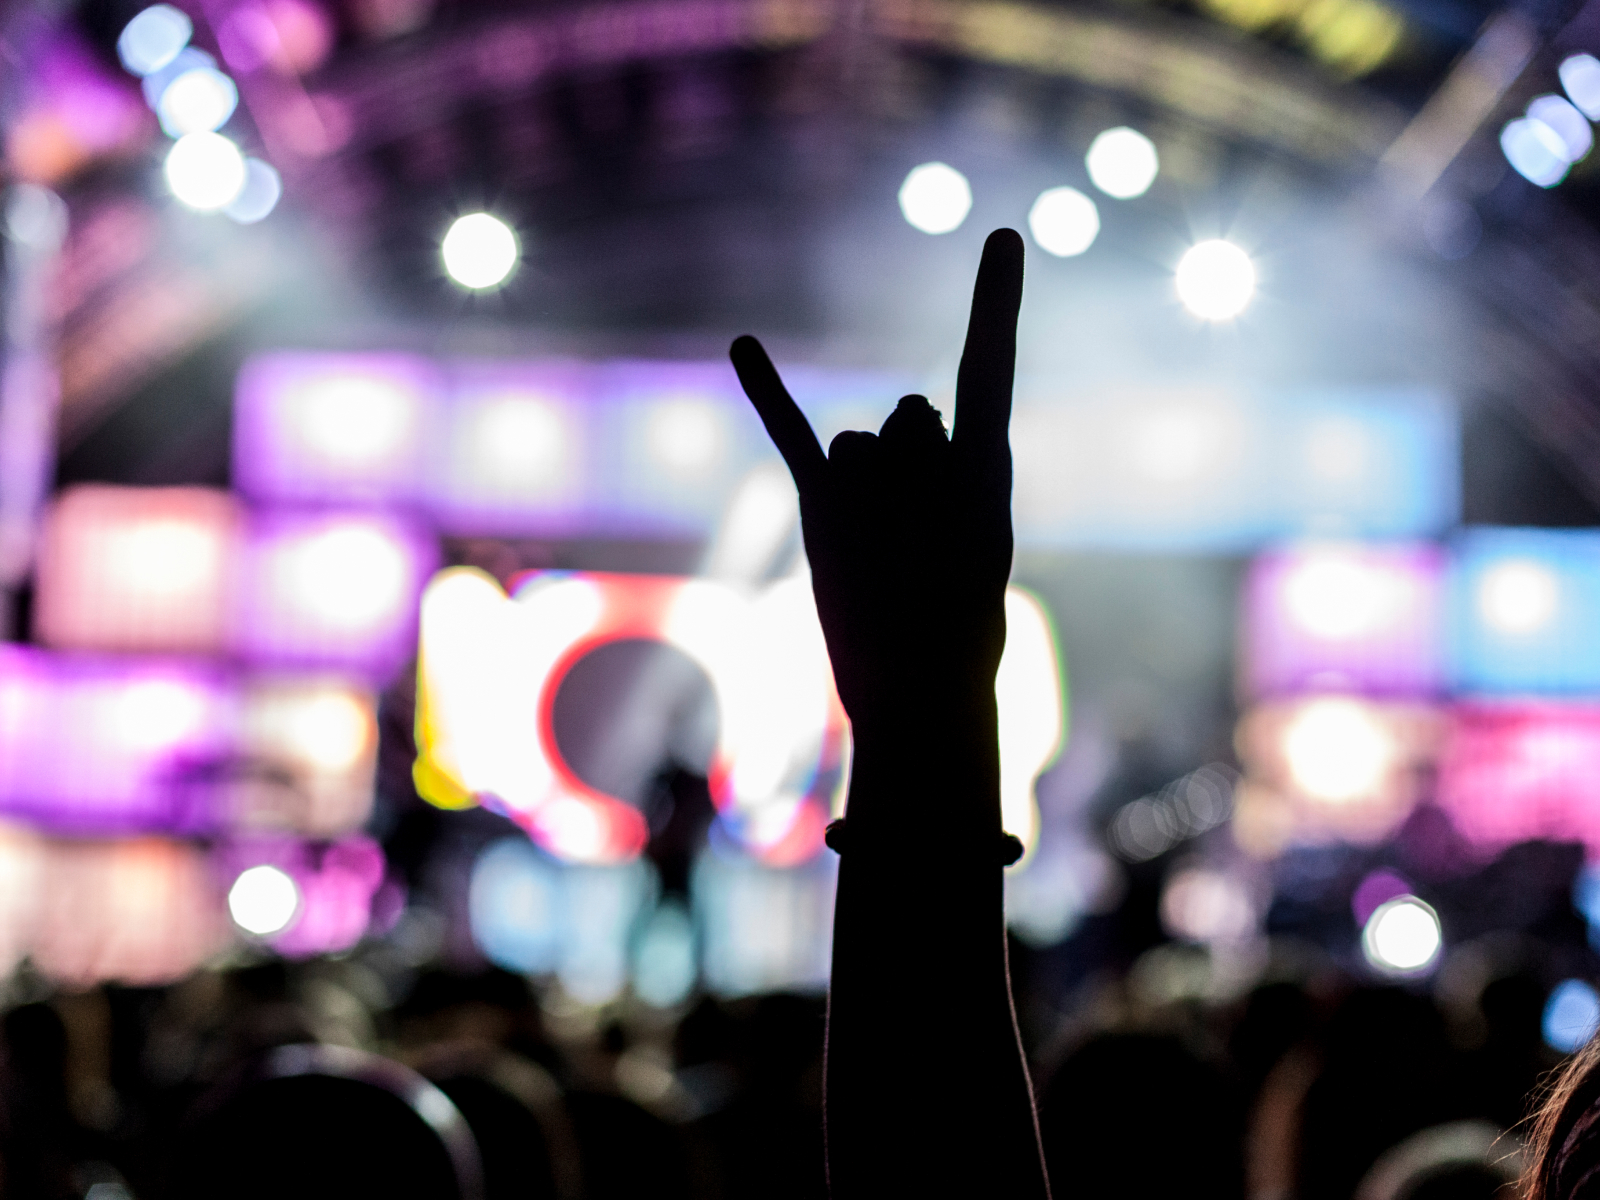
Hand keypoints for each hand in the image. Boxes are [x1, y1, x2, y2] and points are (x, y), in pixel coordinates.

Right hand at [729, 229, 1023, 739]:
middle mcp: (924, 457)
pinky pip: (794, 435)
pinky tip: (743, 345)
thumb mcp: (963, 549)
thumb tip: (862, 447)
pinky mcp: (825, 504)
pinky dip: (768, 392)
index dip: (996, 300)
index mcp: (983, 462)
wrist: (913, 692)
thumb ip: (921, 476)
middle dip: (908, 480)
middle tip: (921, 552)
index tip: (1008, 238)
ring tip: (884, 563)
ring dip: (864, 506)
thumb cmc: (955, 634)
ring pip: (854, 449)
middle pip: (903, 422)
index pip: (987, 363)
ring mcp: (870, 478)